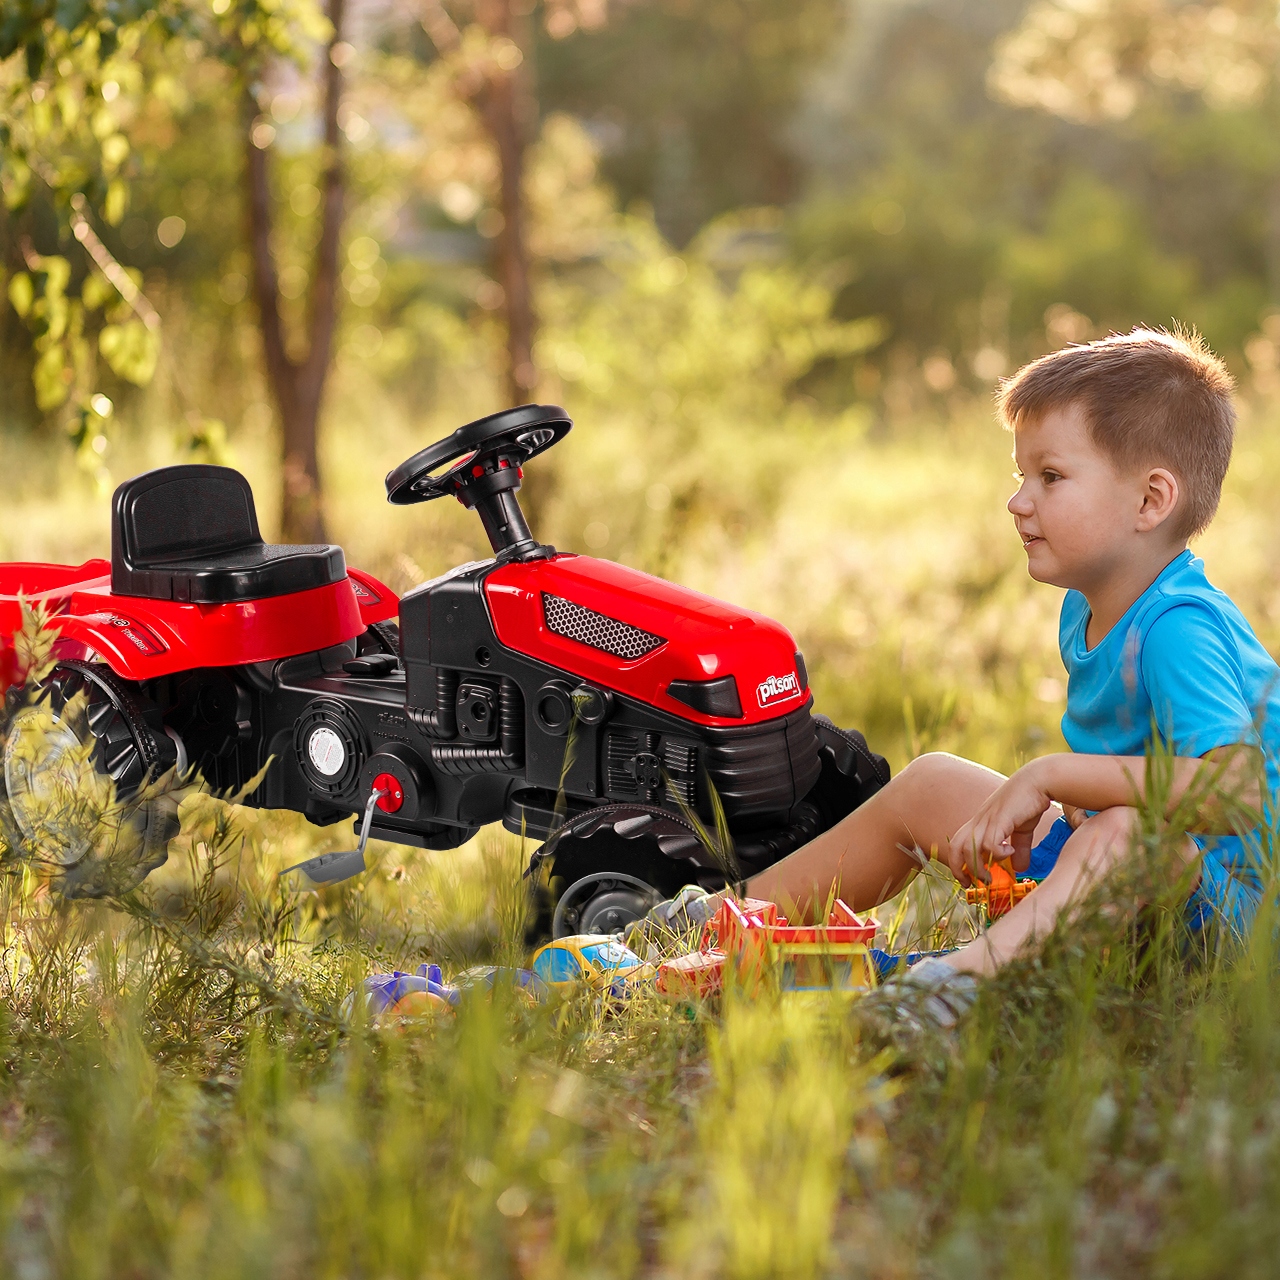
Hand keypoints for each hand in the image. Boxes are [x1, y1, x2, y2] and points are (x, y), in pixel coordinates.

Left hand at [946, 761, 1052, 887]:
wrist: (1038, 780)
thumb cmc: (1028, 802)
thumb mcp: (1022, 830)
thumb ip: (1019, 848)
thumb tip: (1021, 868)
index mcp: (980, 823)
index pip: (957, 843)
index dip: (957, 863)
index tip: (968, 880)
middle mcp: (979, 821)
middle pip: (955, 846)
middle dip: (958, 868)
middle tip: (972, 883)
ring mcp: (988, 819)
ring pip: (969, 847)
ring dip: (978, 867)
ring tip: (991, 876)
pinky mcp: (1000, 819)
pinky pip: (990, 842)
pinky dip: (998, 853)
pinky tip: (1010, 851)